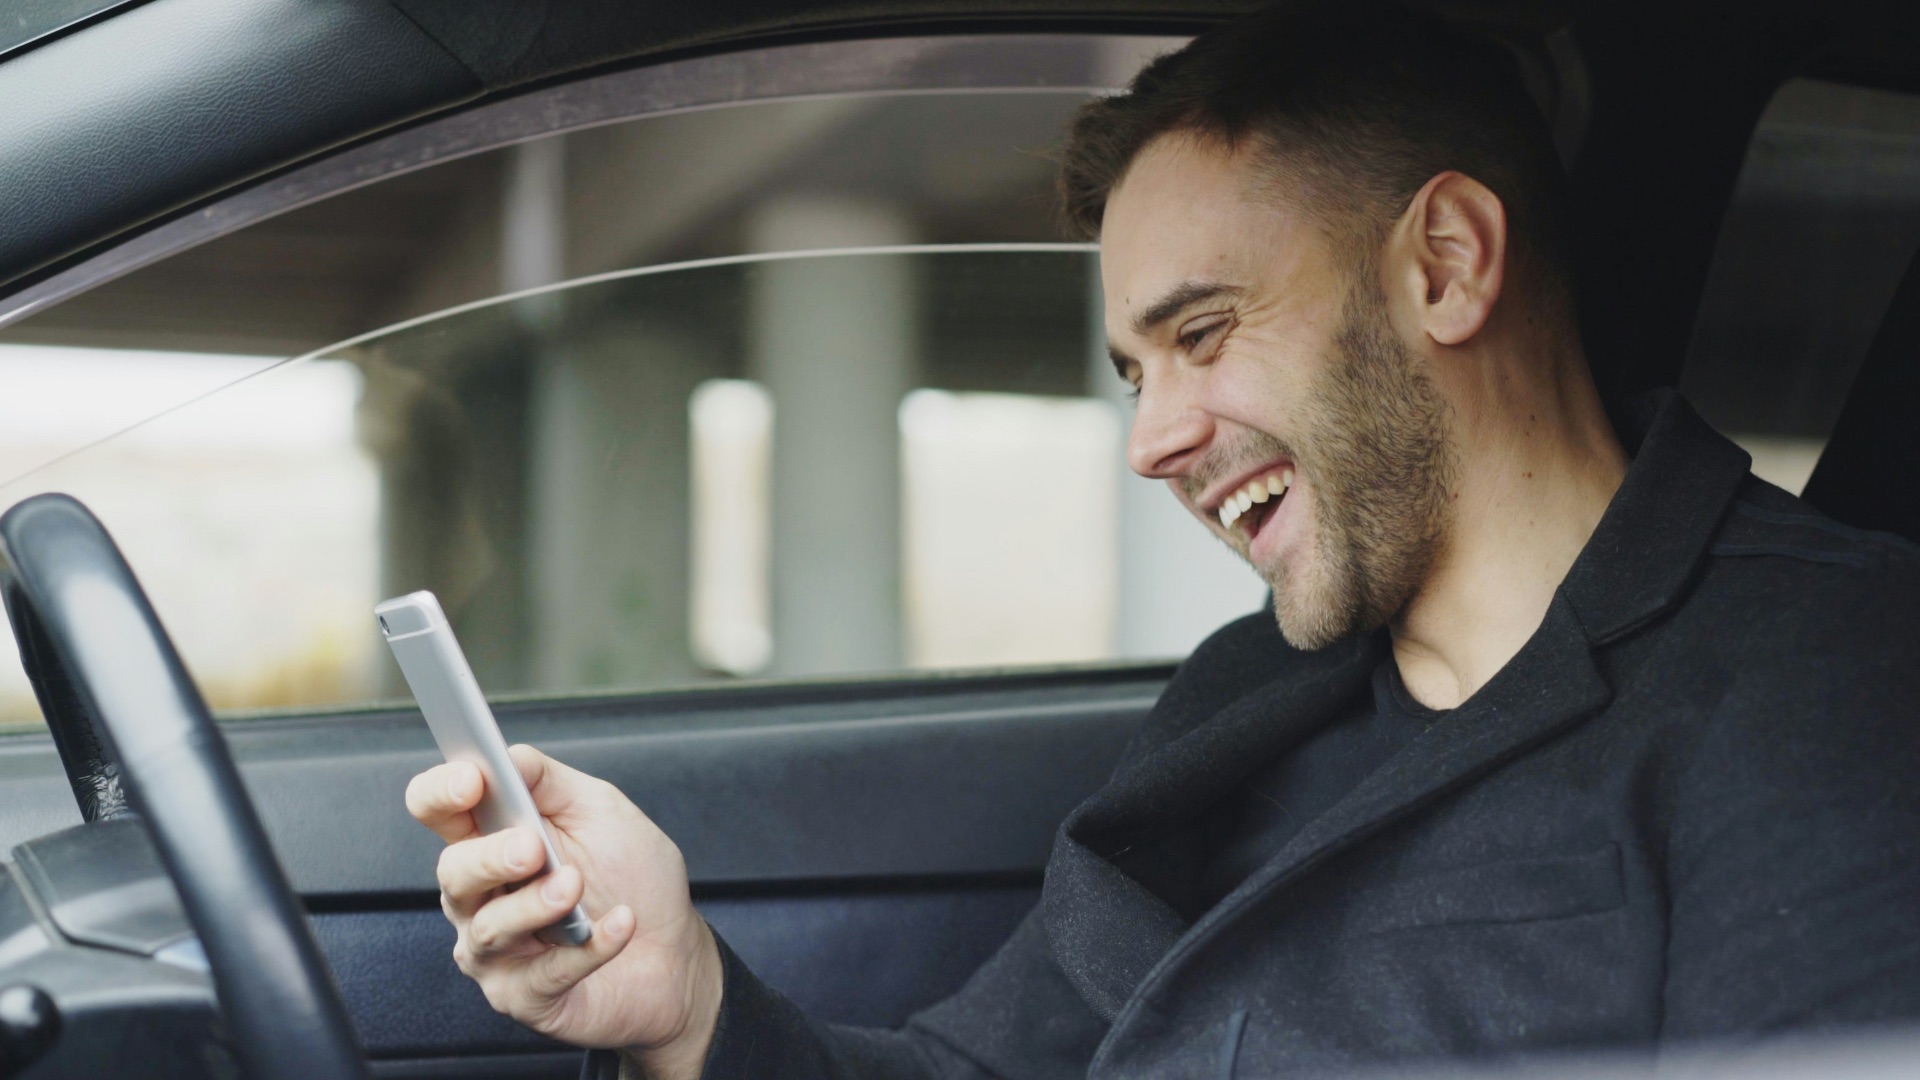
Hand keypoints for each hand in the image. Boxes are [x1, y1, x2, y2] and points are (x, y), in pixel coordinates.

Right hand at [405, 746, 721, 1074]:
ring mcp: (496, 952)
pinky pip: (545, 974)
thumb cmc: (632, 879)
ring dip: (536, 904)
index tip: (472, 780)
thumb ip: (548, 782)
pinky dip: (588, 947)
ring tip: (576, 886)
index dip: (441, 793)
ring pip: (488, 929)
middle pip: (451, 872)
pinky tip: (620, 924)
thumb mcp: (599, 811)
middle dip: (489, 856)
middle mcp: (479, 898)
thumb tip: (505, 755)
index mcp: (489, 841)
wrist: (674, 951)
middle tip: (532, 848)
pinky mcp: (525, 997)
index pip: (436, 811)